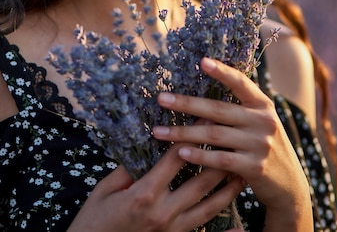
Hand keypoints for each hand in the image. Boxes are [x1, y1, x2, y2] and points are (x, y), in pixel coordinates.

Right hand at [67, 141, 244, 231]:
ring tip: (243, 172)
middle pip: (200, 181)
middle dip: (219, 158)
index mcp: (145, 194)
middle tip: (233, 138)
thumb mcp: (105, 189)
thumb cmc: (94, 220)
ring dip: (227, 189)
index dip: (192, 135)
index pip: (177, 158)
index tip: (204, 116)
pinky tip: (240, 227)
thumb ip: (128, 169)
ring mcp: (172, 231)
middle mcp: (164, 213)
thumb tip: (145, 149)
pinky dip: (224, 230)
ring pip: (209, 207)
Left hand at [153, 58, 312, 231]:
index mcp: (263, 104)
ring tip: (158, 131)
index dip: (222, 72)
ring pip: (214, 134)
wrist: (290, 185)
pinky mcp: (255, 168)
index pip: (240, 83)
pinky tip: (181, 152)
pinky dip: (200, 156)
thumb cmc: (264, 146)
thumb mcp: (260, 121)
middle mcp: (263, 121)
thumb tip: (207, 84)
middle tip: (161, 99)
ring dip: (183, 133)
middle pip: (218, 109)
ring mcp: (260, 144)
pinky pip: (221, 160)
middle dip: (186, 103)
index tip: (202, 61)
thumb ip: (240, 106)